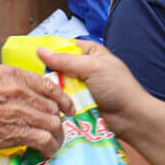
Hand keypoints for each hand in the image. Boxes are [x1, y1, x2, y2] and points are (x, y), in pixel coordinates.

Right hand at [0, 66, 72, 155]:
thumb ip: (9, 83)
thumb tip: (25, 92)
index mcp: (12, 75)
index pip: (48, 85)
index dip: (62, 98)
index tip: (67, 107)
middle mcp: (20, 91)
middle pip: (53, 106)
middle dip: (58, 120)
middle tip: (57, 129)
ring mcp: (20, 111)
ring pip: (53, 123)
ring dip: (57, 136)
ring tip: (54, 143)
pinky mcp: (17, 132)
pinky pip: (44, 139)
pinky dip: (49, 147)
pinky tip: (46, 152)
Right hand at [36, 42, 153, 140]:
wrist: (130, 118)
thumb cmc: (118, 88)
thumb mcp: (92, 67)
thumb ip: (66, 60)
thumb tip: (41, 51)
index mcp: (89, 52)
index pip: (63, 46)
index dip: (50, 51)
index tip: (34, 56)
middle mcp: (82, 67)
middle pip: (57, 66)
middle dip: (49, 72)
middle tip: (38, 78)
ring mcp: (79, 86)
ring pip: (57, 84)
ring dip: (53, 89)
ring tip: (43, 92)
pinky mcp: (76, 102)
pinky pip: (60, 99)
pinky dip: (57, 101)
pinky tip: (49, 102)